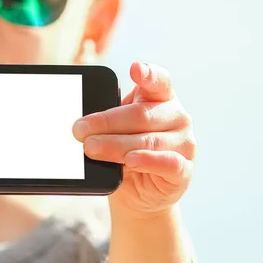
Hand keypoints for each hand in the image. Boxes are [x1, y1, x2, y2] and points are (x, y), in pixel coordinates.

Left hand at [73, 62, 195, 218]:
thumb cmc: (123, 152)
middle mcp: (177, 117)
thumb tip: (80, 117)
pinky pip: (166, 163)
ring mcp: (184, 144)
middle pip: (140, 115)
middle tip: (78, 130)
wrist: (136, 193)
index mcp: (160, 98)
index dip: (148, 74)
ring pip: (147, 141)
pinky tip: (131, 160)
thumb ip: (105, 115)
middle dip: (105, 122)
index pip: (158, 81)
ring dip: (114, 144)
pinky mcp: (184, 171)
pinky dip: (147, 161)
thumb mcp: (114, 128)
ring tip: (90, 147)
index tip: (134, 69)